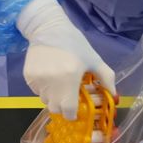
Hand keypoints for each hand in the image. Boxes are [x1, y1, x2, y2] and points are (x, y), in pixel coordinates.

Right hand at [16, 0, 115, 119]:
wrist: (48, 28)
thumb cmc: (74, 44)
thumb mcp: (93, 59)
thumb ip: (106, 78)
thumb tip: (114, 95)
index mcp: (70, 78)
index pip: (68, 110)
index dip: (73, 114)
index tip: (76, 110)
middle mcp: (52, 82)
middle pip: (55, 108)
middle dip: (63, 106)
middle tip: (68, 96)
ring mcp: (38, 80)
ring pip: (45, 100)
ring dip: (53, 97)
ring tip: (59, 83)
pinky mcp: (28, 77)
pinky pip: (37, 91)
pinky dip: (44, 88)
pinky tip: (49, 75)